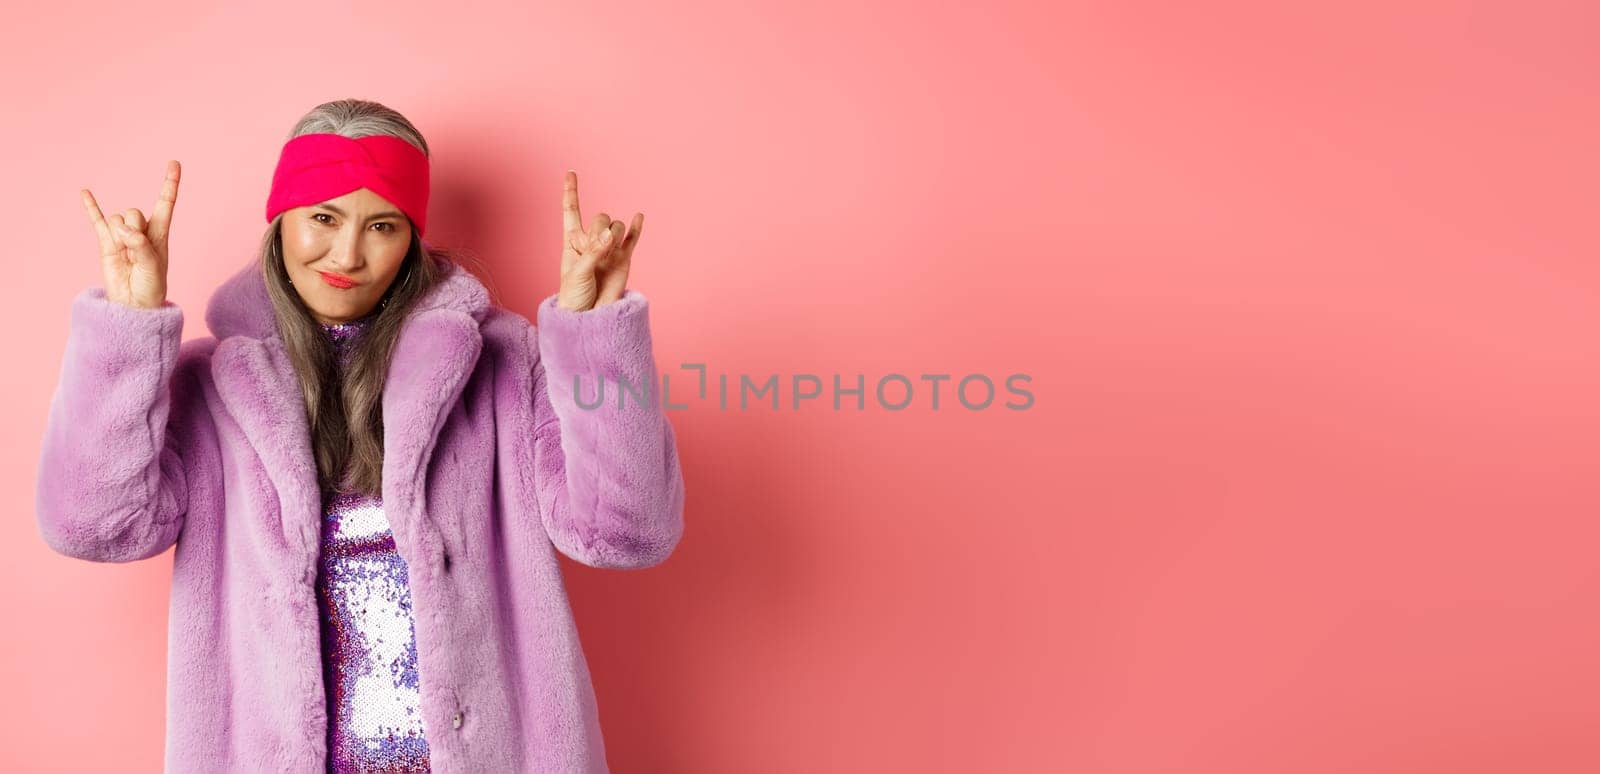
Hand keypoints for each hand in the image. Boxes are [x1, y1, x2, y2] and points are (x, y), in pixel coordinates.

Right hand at [83, 160, 180, 309]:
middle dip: (133, 227)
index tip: (174, 163)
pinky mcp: (106, 242)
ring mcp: (122, 235)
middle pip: (134, 211)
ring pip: (117, 218)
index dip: (170, 184)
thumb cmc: (151, 287)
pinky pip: (97, 220)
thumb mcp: (153, 267)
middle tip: (134, 247)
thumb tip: (125, 231)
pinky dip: (91, 207)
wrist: (133, 303)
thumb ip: (141, 246)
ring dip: (119, 232)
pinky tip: (85, 192)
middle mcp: (141, 230)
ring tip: (124, 252)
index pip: (166, 203)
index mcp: (160, 234)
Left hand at [557, 170, 641, 311]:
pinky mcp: (624, 258)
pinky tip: (639, 216)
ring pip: (616, 226)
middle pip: (600, 218)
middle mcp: (592, 241)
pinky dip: (636, 227)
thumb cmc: (574, 296)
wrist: (589, 317)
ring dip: (614, 235)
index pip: (571, 211)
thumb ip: (594, 251)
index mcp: (573, 241)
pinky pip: (632, 238)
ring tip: (608, 255)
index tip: (571, 172)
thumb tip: (611, 233)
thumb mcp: (578, 272)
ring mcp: (609, 249)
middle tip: (594, 252)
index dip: (571, 192)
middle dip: (598, 231)